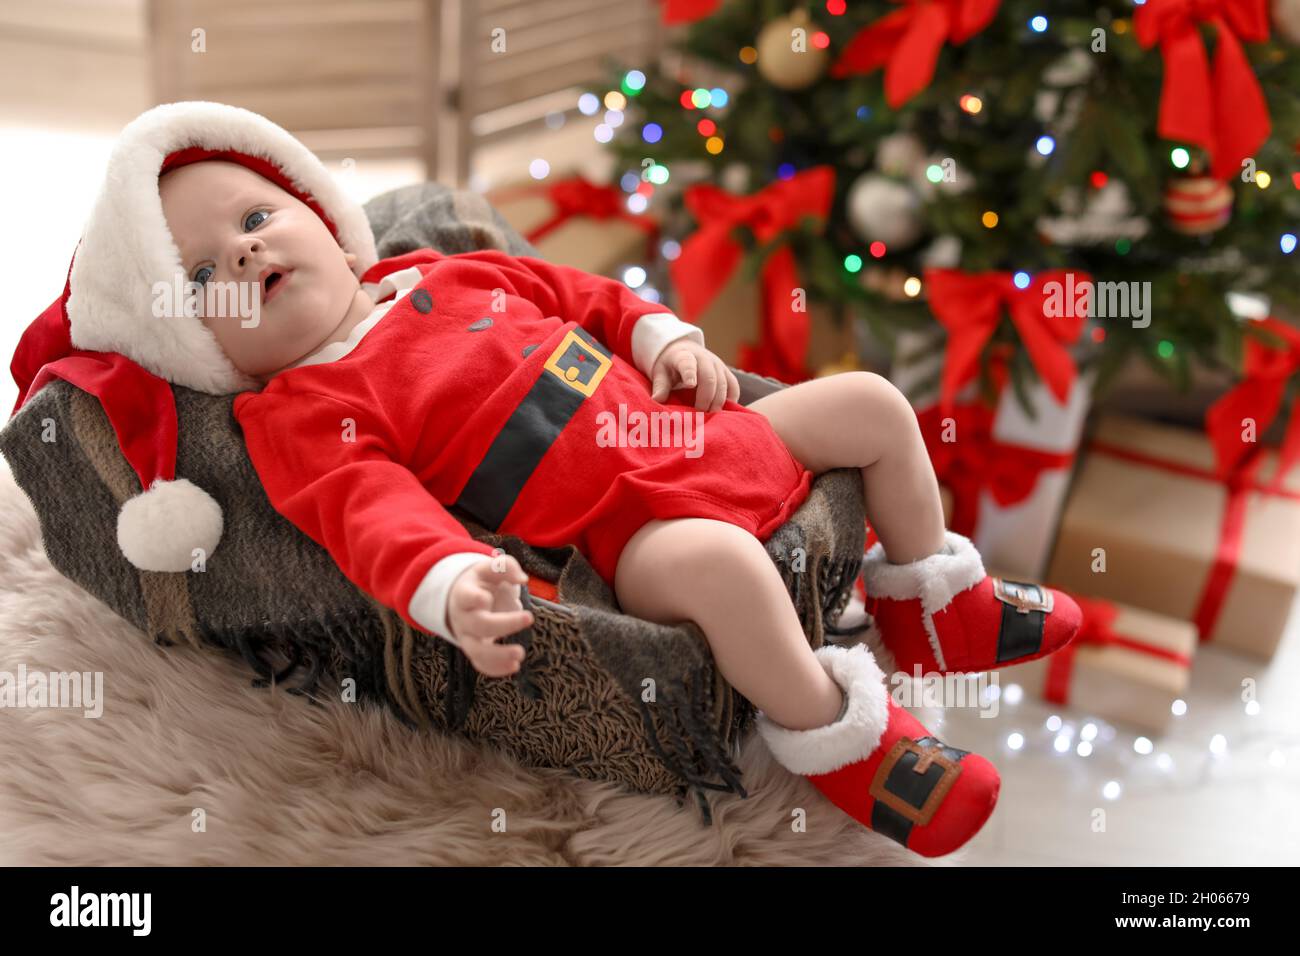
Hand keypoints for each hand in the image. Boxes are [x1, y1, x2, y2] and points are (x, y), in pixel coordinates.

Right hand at [446, 554, 533, 677]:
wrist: (463, 599)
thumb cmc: (481, 583)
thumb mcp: (490, 569)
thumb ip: (505, 567)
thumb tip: (522, 579)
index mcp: (465, 594)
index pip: (465, 597)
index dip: (473, 598)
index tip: (486, 598)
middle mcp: (463, 618)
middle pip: (478, 624)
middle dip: (503, 624)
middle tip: (528, 617)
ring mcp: (467, 636)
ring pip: (476, 651)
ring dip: (498, 656)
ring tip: (520, 654)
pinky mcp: (474, 650)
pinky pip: (481, 663)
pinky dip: (495, 668)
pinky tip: (514, 666)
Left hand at [649, 339, 740, 411]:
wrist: (684, 350)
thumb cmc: (670, 365)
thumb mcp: (660, 373)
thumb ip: (660, 386)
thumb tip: (656, 400)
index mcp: (683, 356)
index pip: (687, 363)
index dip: (690, 373)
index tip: (690, 384)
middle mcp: (703, 358)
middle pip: (710, 378)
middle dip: (705, 398)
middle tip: (699, 414)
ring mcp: (717, 364)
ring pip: (723, 384)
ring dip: (718, 402)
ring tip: (710, 416)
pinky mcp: (726, 372)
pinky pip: (733, 387)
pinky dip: (730, 400)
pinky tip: (723, 411)